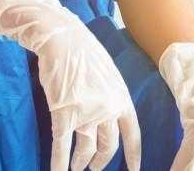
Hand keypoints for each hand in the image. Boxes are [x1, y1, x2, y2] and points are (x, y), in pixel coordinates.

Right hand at [0, 0, 141, 170]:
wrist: (60, 36)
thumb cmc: (81, 48)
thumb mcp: (106, 70)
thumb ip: (110, 92)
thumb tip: (109, 107)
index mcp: (121, 97)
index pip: (132, 134)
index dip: (133, 154)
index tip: (134, 169)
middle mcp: (108, 109)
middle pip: (108, 146)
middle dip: (100, 161)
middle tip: (94, 168)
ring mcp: (86, 113)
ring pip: (86, 148)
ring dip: (80, 162)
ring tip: (76, 169)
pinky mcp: (64, 113)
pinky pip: (62, 145)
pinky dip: (59, 162)